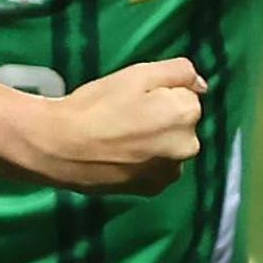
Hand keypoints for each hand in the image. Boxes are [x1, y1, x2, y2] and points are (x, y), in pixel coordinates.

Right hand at [24, 57, 207, 193]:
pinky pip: (158, 168)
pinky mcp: (152, 190)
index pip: (186, 94)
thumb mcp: (137, 74)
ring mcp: (170, 172)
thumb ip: (178, 72)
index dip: (159, 92)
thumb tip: (201, 85)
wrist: (60, 148)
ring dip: (156, 141)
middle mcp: (188, 146)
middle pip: (181, 123)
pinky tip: (121, 156)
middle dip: (163, 117)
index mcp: (186, 113)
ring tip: (120, 138)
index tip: (133, 97)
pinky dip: (146, 162)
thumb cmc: (96, 106)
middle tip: (125, 116)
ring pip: (170, 146)